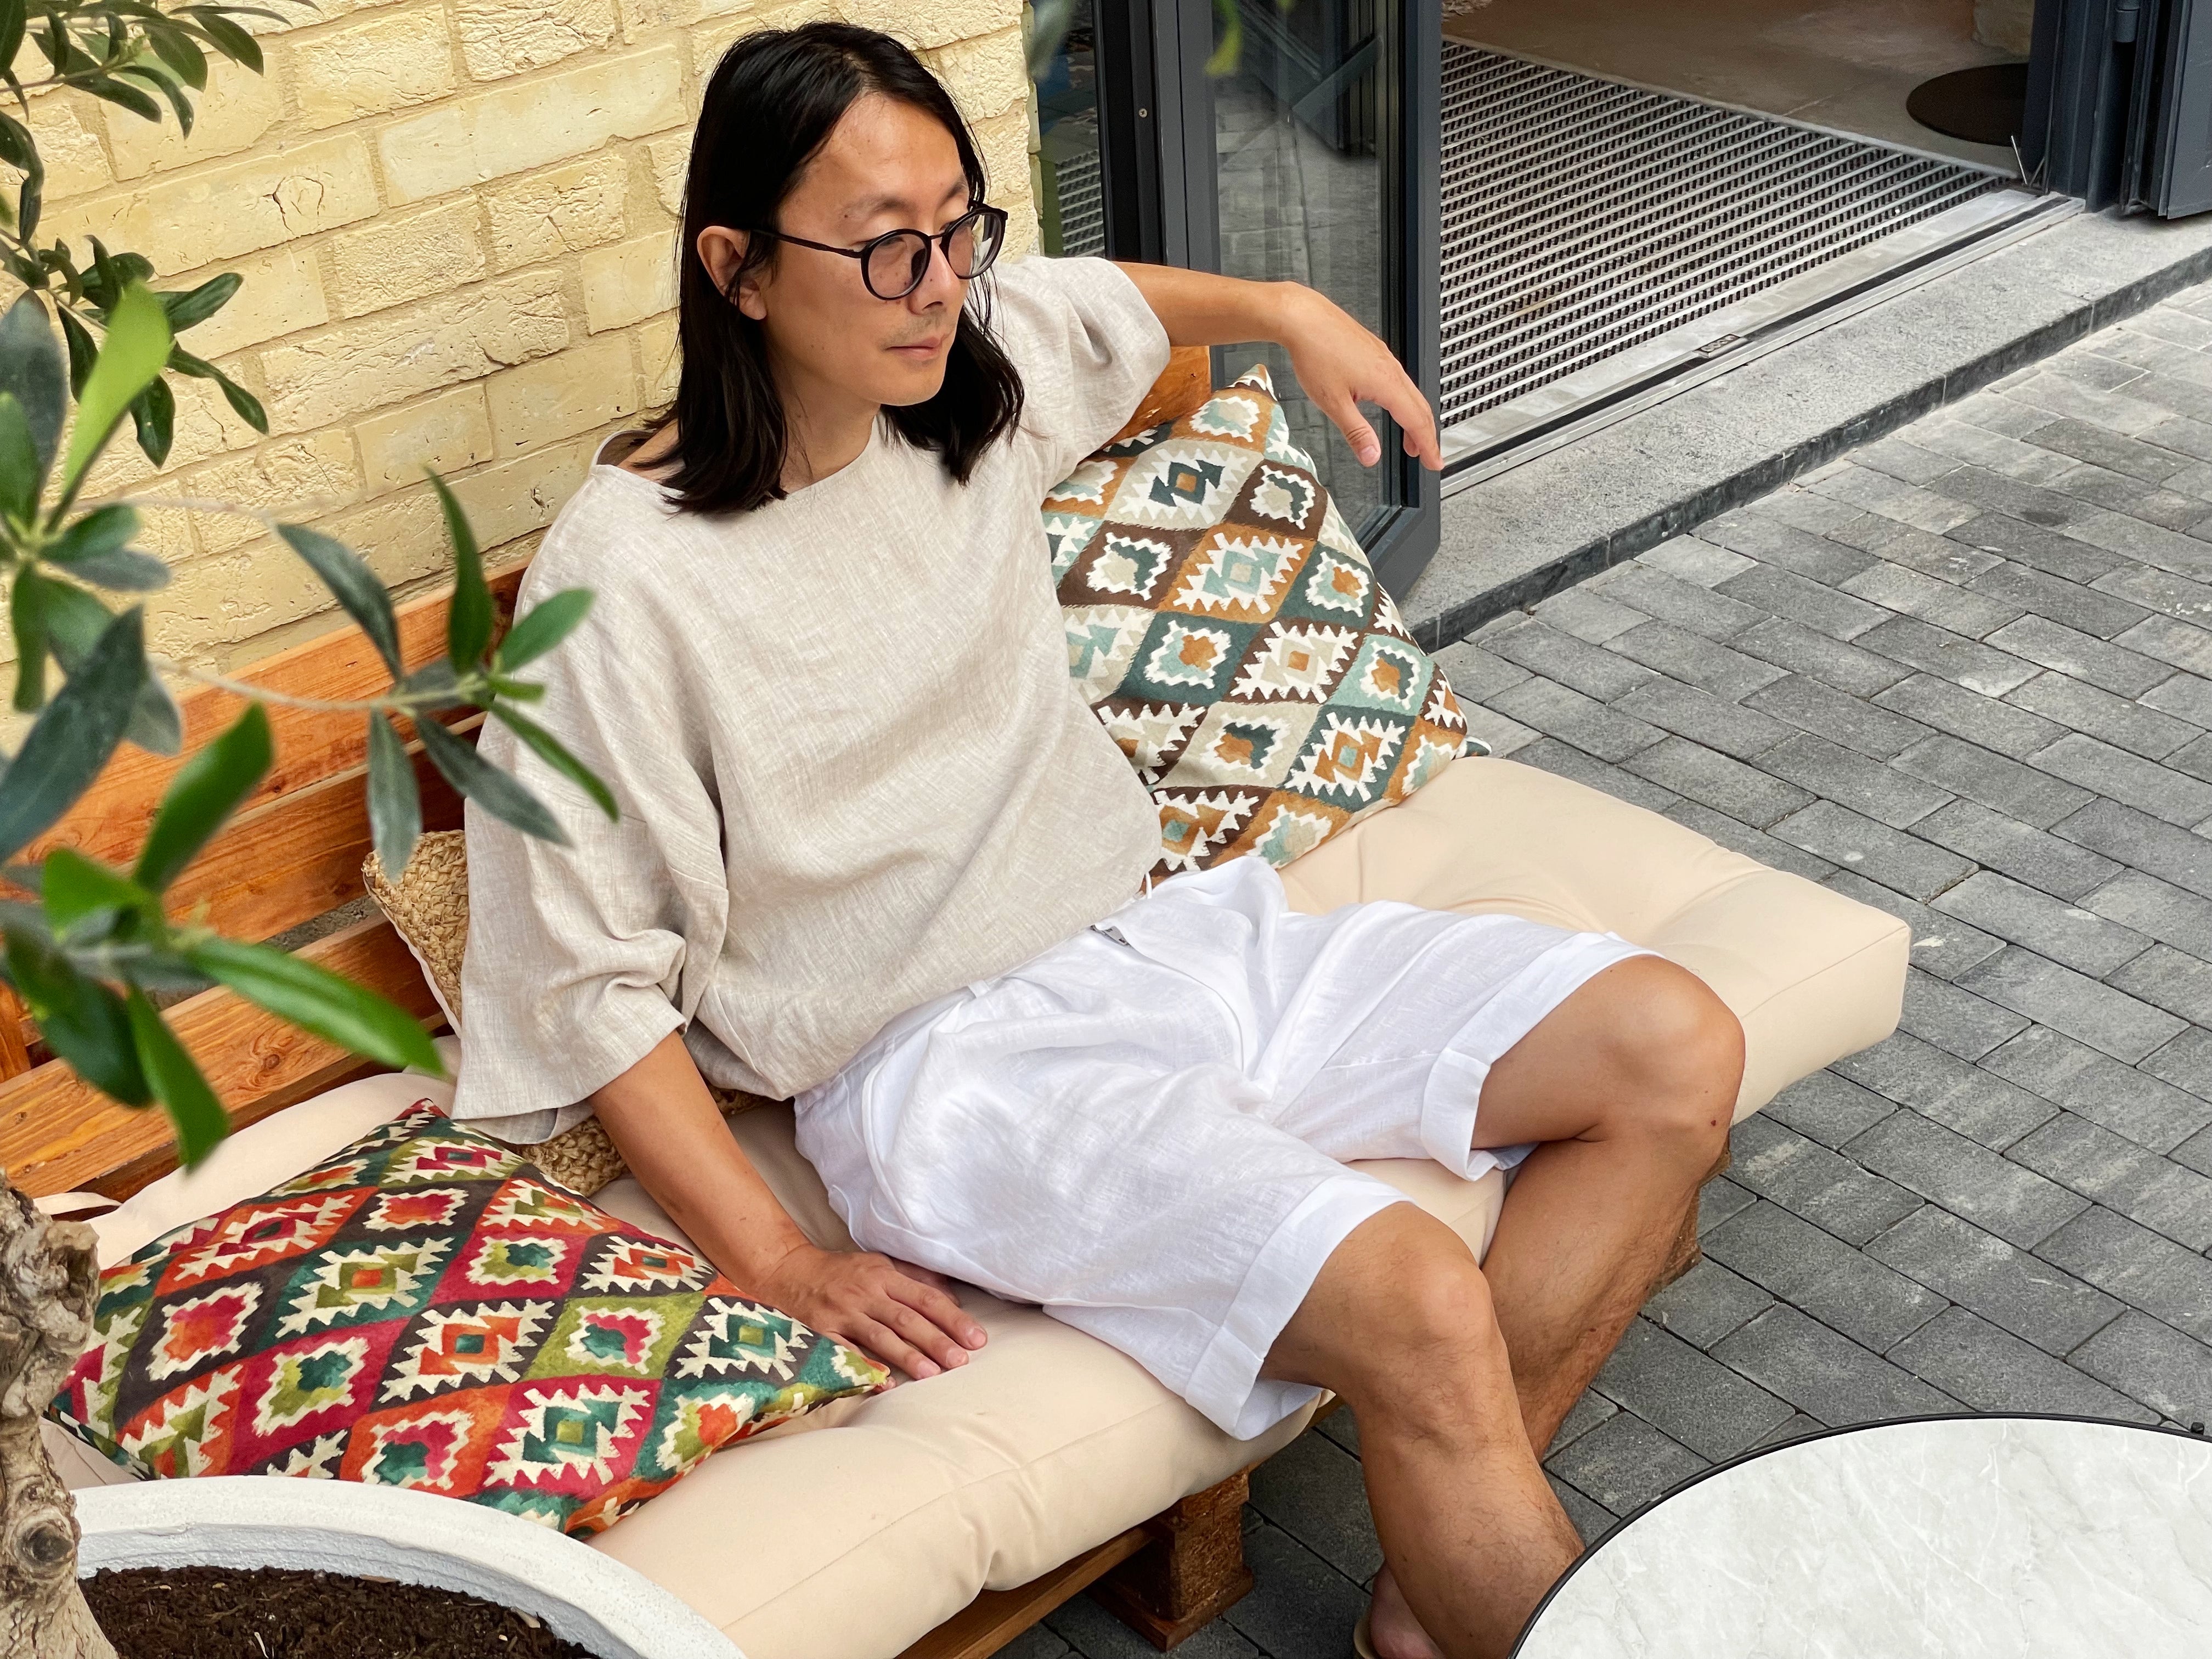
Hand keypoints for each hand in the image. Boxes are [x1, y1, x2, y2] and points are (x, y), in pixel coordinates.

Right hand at [751, 1241, 986, 1380]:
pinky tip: (884, 1383)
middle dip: (936, 1340)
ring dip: (907, 1355)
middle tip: (961, 1360)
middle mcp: (865, 1292)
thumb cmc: (840, 1271)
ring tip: (932, 1373)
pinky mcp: (818, 1330)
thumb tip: (952, 1296)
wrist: (786, 1270)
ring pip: (880, 1335)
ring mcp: (841, 1312)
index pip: (925, 1297)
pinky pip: (844, 1351)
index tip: (975, 1337)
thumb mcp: (878, 1264)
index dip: (952, 1317)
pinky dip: (864, 1366)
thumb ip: (914, 1278)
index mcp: (883, 1275)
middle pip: (907, 1318)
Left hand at [1278, 285, 1442, 471]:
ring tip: (1409, 439)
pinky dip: (1404, 400)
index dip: (1428, 445)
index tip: (1434, 463)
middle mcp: (1391, 368)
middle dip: (1426, 435)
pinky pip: (1400, 380)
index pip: (1417, 421)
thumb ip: (1356, 432)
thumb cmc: (1315, 352)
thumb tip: (1371, 456)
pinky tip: (1392, 406)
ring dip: (1415, 418)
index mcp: (1386, 383)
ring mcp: (1384, 358)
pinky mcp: (1375, 351)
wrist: (1303, 318)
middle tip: (1427, 456)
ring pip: (1411, 392)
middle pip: (1421, 407)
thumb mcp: (1333, 403)